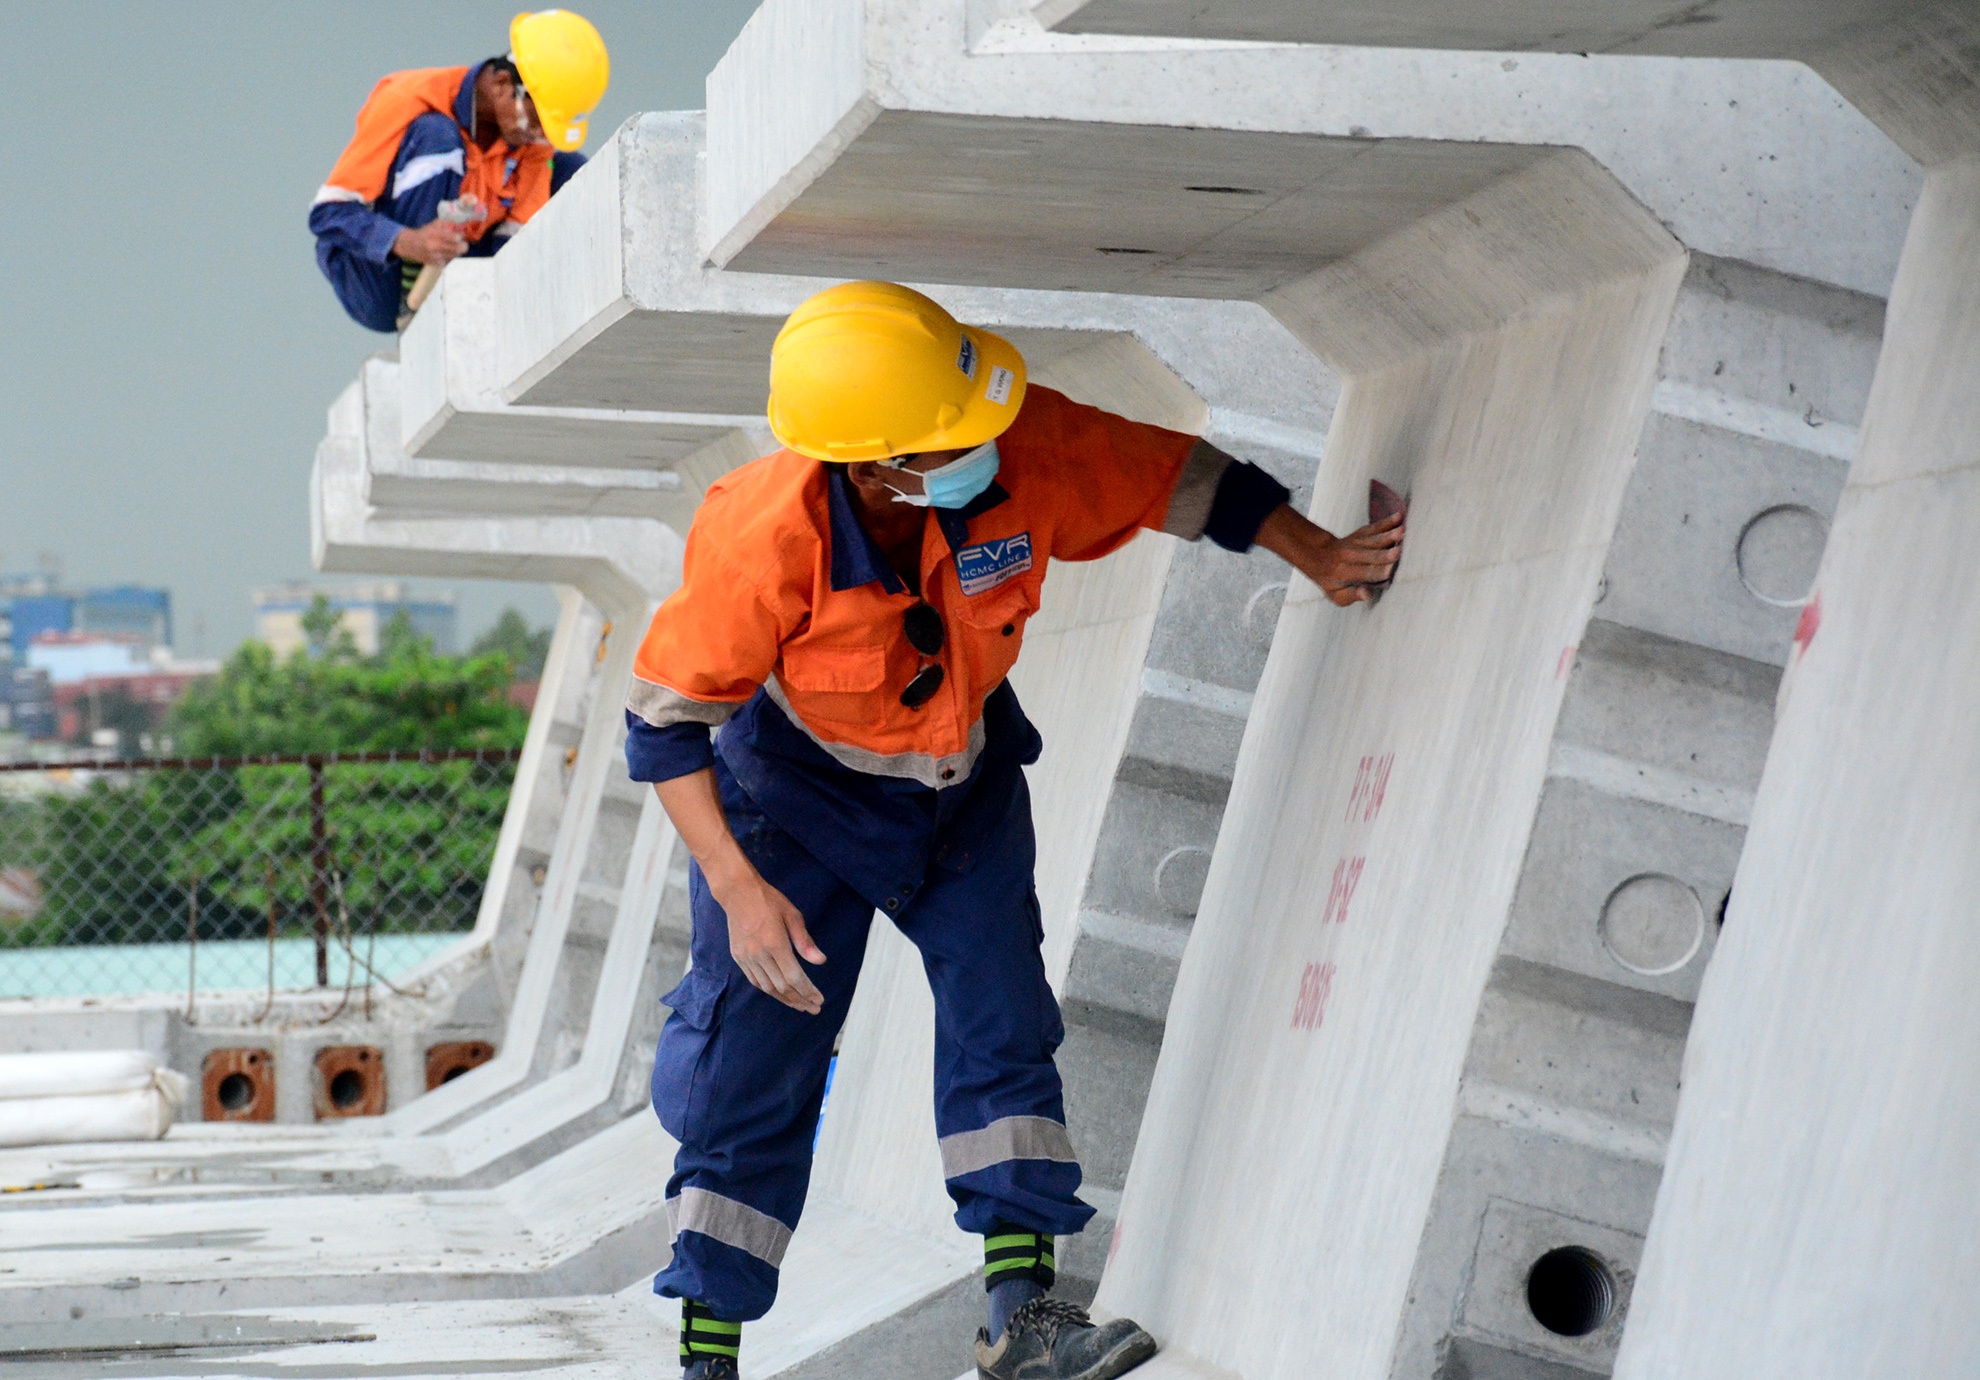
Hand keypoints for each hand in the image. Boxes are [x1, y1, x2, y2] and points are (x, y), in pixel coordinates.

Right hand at [392, 219, 468, 265]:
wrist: (410, 245)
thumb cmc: (425, 233)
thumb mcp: (434, 224)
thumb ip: (448, 224)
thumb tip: (461, 227)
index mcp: (435, 234)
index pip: (454, 238)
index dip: (459, 237)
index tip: (459, 236)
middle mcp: (435, 247)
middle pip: (458, 249)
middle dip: (463, 246)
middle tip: (462, 243)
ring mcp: (436, 257)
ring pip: (455, 255)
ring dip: (456, 251)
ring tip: (450, 246)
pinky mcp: (436, 264)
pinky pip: (449, 260)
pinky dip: (449, 256)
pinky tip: (444, 252)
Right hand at [705, 854, 826, 1014]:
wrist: (738, 893)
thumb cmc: (769, 901)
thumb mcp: (793, 916)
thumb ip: (805, 942)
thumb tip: (821, 961)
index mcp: (775, 944)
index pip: (794, 977)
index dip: (808, 991)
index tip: (819, 1000)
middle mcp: (759, 954)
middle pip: (782, 987)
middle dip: (800, 1000)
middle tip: (814, 1008)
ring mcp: (746, 957)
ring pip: (767, 988)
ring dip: (785, 999)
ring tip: (800, 1005)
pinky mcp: (738, 957)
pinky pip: (755, 980)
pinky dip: (769, 990)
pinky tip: (780, 994)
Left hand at [1256, 506, 1404, 606]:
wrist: (1318, 554)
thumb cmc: (1332, 580)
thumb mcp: (1336, 595)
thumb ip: (1352, 595)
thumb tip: (1367, 594)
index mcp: (1345, 573)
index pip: (1365, 573)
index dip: (1377, 572)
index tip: (1390, 571)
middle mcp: (1351, 555)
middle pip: (1371, 555)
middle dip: (1385, 554)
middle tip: (1399, 551)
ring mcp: (1357, 542)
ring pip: (1375, 539)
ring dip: (1389, 535)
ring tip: (1402, 531)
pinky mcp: (1362, 532)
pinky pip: (1375, 527)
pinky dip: (1387, 522)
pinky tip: (1400, 517)